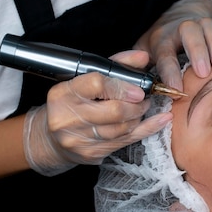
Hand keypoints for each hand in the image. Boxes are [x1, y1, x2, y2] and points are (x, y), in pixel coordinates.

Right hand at [23, 50, 171, 175]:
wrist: (50, 139)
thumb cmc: (71, 103)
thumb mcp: (84, 80)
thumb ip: (115, 66)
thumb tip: (143, 56)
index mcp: (63, 93)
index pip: (96, 84)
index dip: (122, 86)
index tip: (138, 89)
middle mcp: (67, 117)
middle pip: (114, 111)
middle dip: (136, 104)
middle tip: (144, 99)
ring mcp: (78, 139)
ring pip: (122, 128)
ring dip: (139, 116)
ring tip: (143, 108)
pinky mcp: (90, 154)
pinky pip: (126, 142)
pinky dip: (147, 129)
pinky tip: (161, 120)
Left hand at [134, 0, 211, 91]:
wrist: (179, 14)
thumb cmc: (160, 41)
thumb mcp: (143, 51)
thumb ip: (139, 68)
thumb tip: (138, 89)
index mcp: (161, 39)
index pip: (165, 55)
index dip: (170, 73)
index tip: (176, 90)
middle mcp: (181, 28)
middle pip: (189, 33)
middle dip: (196, 51)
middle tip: (202, 73)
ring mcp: (200, 24)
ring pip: (209, 28)